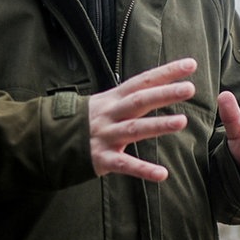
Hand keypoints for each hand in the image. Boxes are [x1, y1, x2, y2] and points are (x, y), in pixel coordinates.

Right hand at [88, 58, 196, 181]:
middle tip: (189, 88)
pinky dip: (143, 170)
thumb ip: (134, 95)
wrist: (49, 140)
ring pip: (134, 129)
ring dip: (158, 125)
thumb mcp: (109, 102)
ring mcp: (106, 135)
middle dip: (164, 94)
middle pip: (140, 101)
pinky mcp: (101, 159)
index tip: (190, 64)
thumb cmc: (90, 119)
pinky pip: (124, 165)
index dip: (166, 72)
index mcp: (115, 97)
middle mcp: (111, 114)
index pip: (143, 81)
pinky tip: (162, 174)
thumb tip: (165, 80)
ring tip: (182, 122)